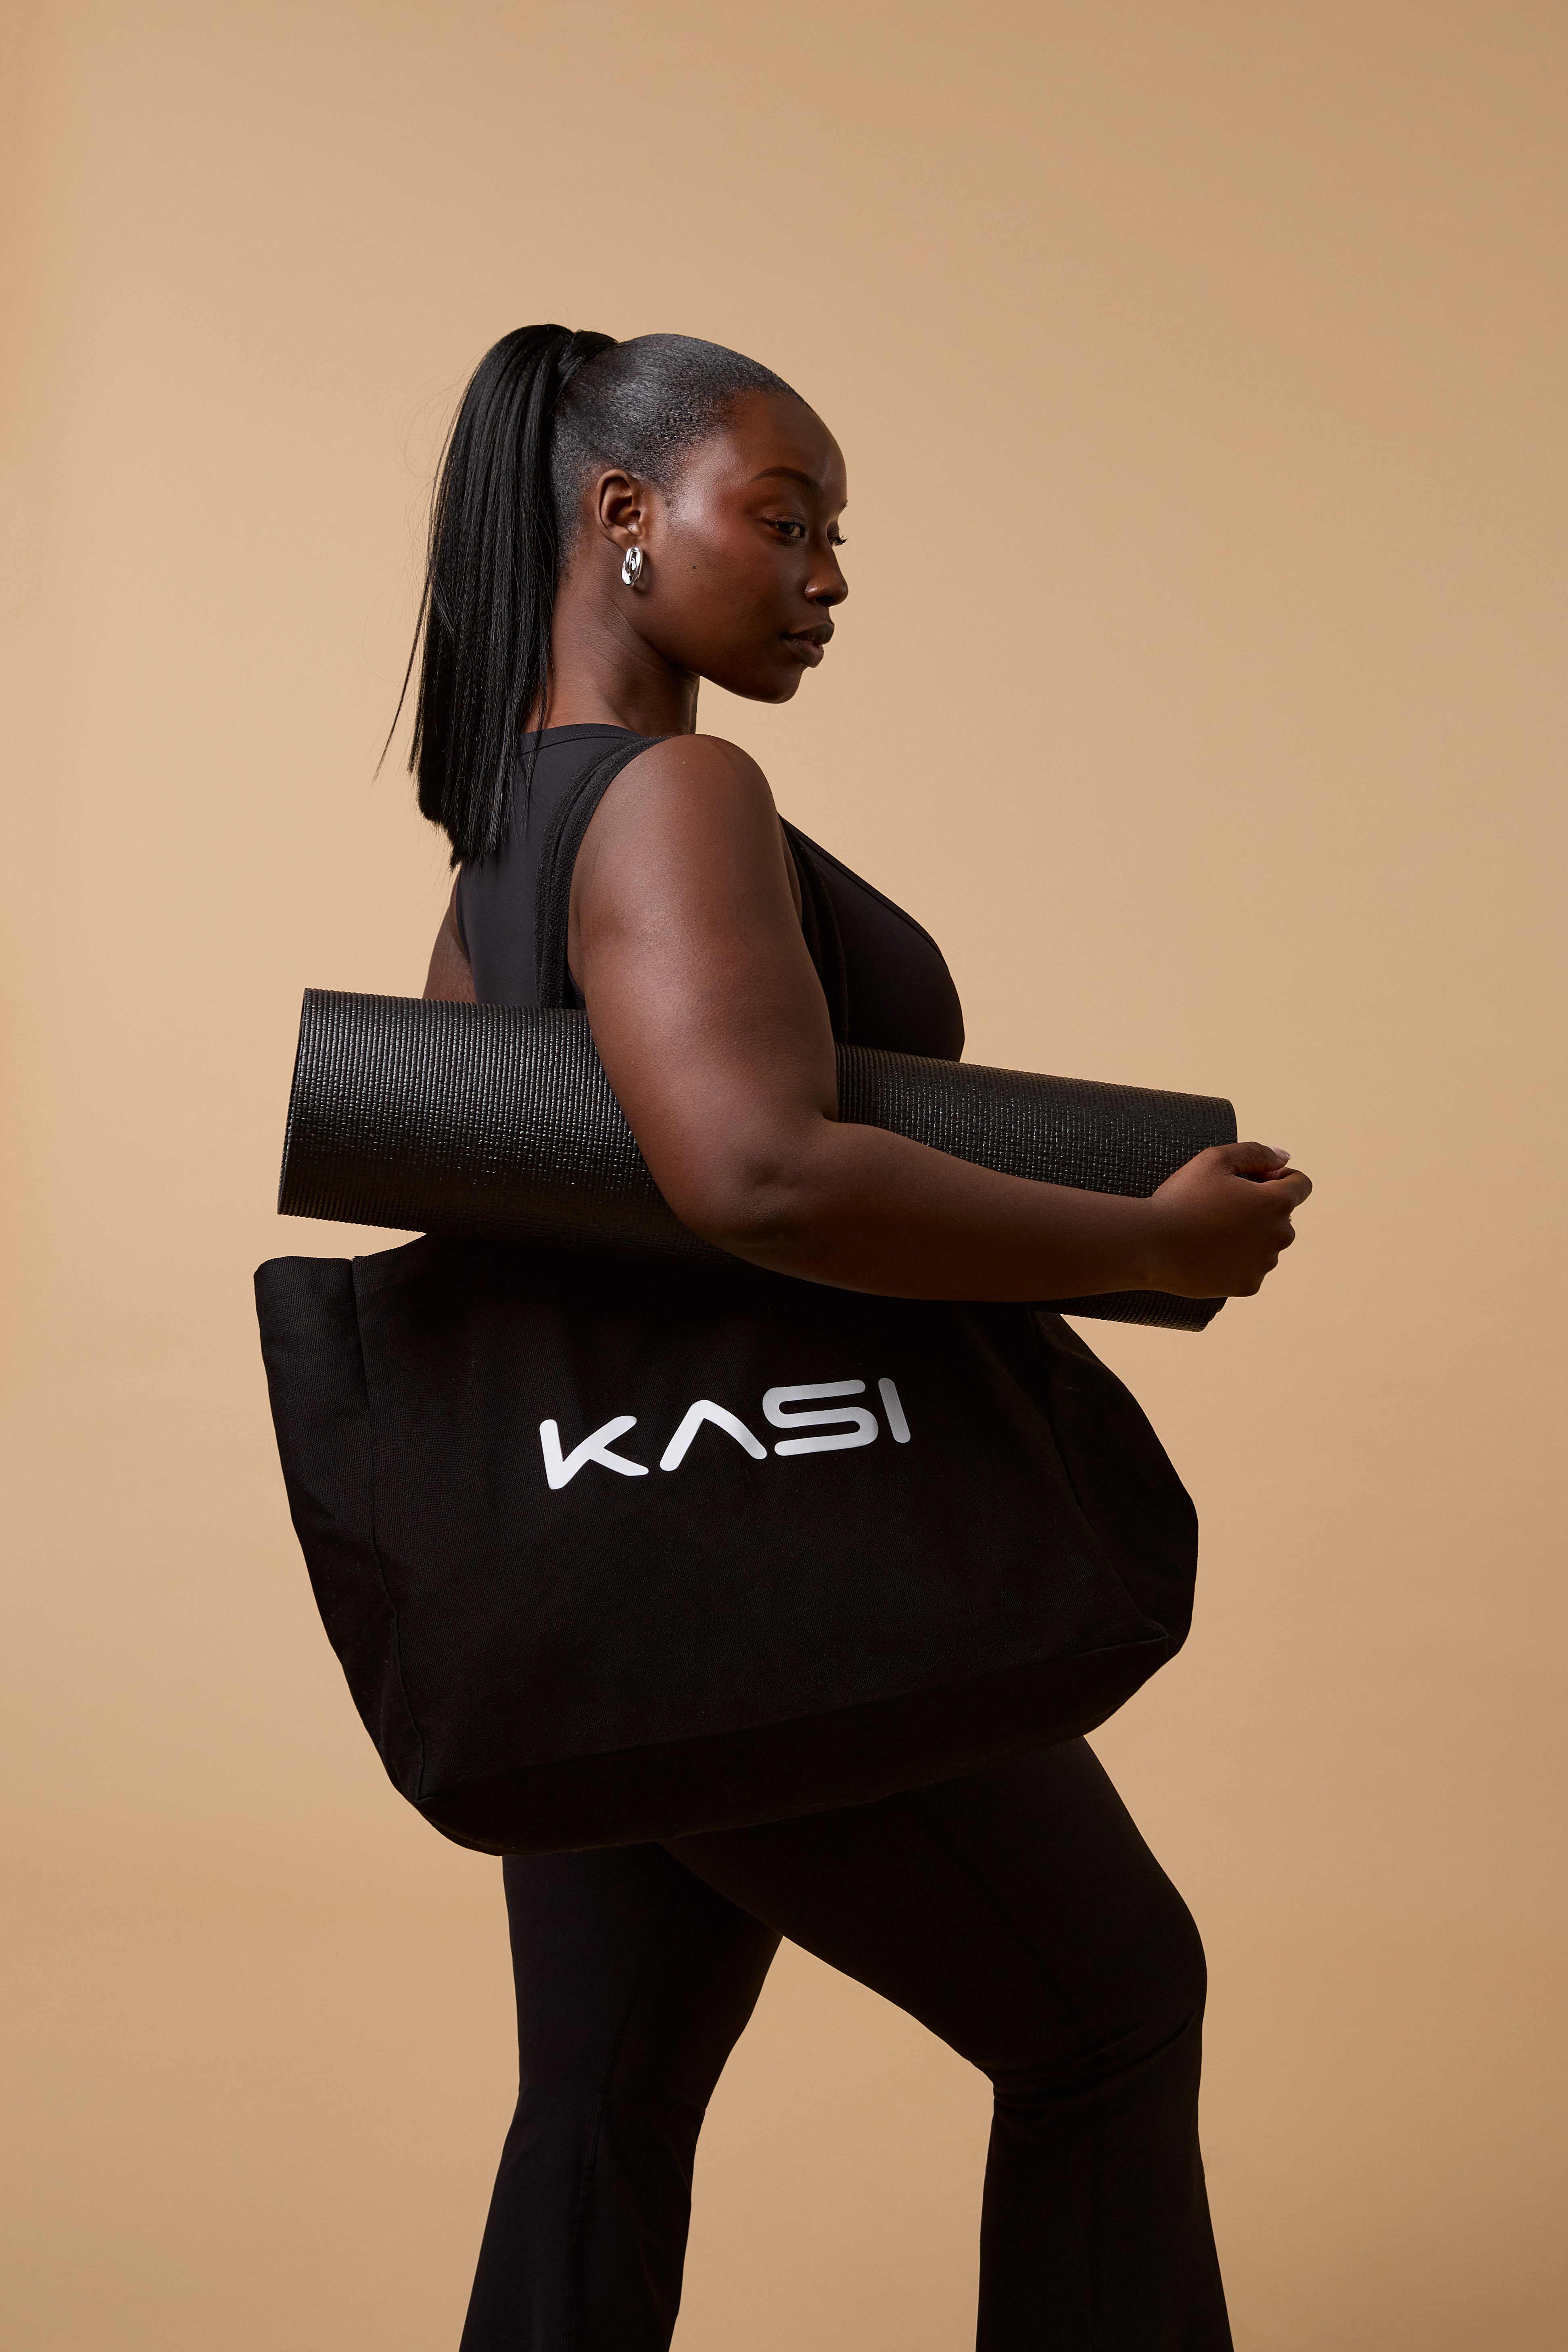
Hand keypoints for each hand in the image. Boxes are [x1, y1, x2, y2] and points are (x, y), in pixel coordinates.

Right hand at [1145, 1141, 1312, 1297]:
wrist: (1151, 1245)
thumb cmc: (1181, 1198)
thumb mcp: (1214, 1159)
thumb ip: (1256, 1152)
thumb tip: (1284, 1156)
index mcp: (1276, 1203)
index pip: (1301, 1184)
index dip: (1278, 1175)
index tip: (1252, 1179)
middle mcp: (1280, 1236)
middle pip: (1282, 1215)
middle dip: (1260, 1206)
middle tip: (1220, 1204)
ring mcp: (1265, 1264)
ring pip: (1267, 1242)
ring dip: (1250, 1234)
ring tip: (1211, 1229)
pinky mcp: (1249, 1286)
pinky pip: (1251, 1267)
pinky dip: (1237, 1259)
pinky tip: (1209, 1252)